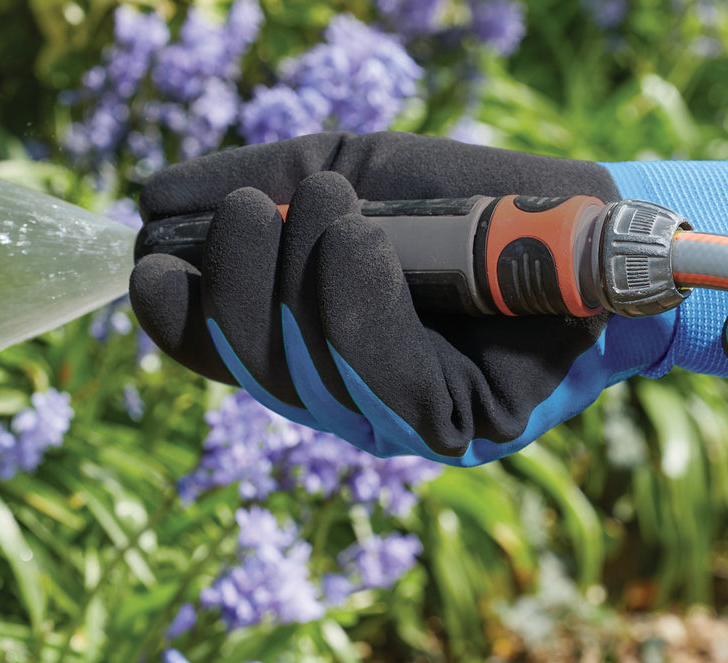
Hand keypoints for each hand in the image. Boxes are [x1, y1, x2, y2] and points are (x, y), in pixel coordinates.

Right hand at [130, 132, 727, 464]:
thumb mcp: (348, 172)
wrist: (577, 214)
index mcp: (307, 341)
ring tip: (332, 205)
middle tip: (259, 206)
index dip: (178, 316)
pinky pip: (393, 386)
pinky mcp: (465, 426)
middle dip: (239, 283)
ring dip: (305, 279)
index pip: (216, 351)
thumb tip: (150, 205)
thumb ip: (256, 184)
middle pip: (253, 369)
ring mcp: (402, 418)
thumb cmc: (463, 198)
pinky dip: (364, 309)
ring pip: (314, 379)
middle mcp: (345, 393)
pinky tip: (363, 243)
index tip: (158, 259)